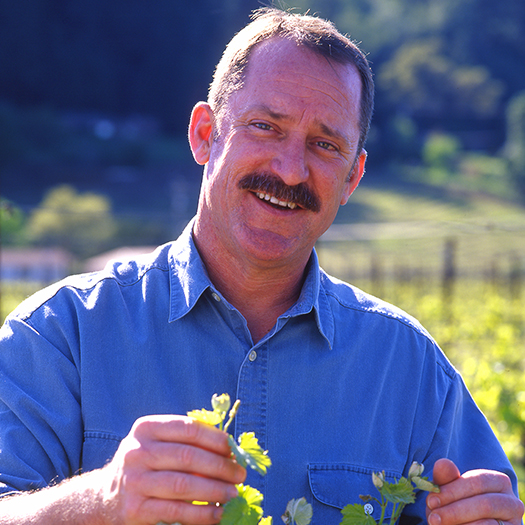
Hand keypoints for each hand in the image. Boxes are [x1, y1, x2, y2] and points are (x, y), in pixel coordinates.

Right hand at [100, 415, 245, 524]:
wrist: (106, 496)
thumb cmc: (147, 463)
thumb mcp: (159, 443)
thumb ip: (188, 440)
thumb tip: (231, 448)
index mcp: (146, 428)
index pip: (188, 428)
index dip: (215, 439)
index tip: (234, 449)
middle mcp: (136, 452)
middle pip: (187, 456)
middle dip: (220, 466)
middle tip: (240, 474)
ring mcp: (133, 481)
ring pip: (183, 485)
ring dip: (214, 490)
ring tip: (233, 493)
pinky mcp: (135, 510)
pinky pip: (175, 511)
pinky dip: (200, 514)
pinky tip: (217, 513)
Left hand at [426, 458, 523, 524]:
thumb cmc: (456, 507)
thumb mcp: (448, 493)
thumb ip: (446, 479)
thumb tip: (443, 462)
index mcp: (499, 482)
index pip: (477, 481)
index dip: (452, 491)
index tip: (431, 501)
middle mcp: (512, 503)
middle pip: (485, 504)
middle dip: (454, 511)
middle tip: (433, 517)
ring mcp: (514, 523)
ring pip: (488, 523)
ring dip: (460, 523)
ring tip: (439, 524)